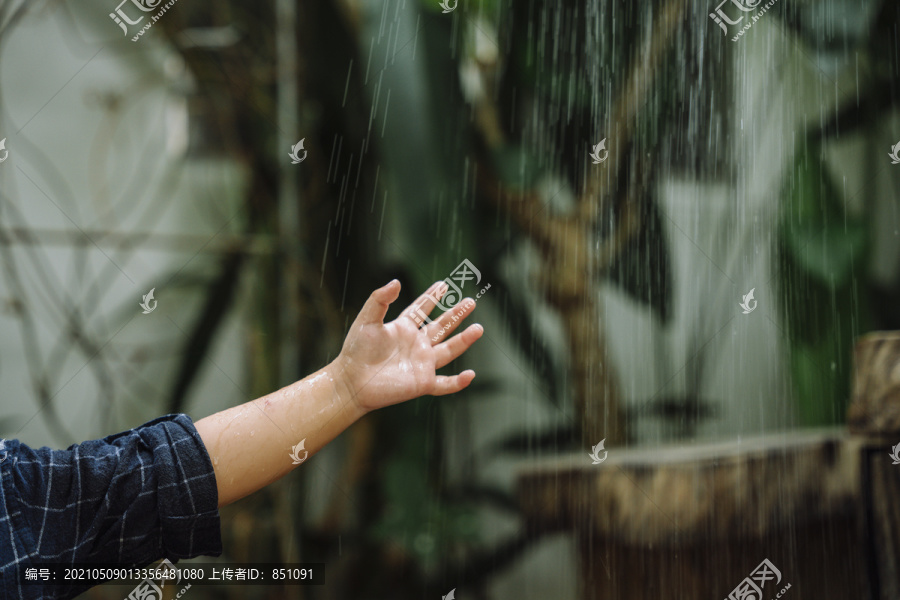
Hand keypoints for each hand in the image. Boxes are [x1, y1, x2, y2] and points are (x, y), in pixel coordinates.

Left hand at [331, 280, 482, 412]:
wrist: (351, 381)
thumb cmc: (356, 351)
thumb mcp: (367, 320)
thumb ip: (379, 299)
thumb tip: (396, 282)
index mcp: (403, 328)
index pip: (422, 309)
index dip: (432, 297)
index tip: (443, 285)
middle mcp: (416, 344)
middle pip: (441, 327)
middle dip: (456, 315)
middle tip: (470, 302)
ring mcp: (421, 364)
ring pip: (449, 350)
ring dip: (464, 340)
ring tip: (478, 328)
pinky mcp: (422, 383)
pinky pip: (444, 384)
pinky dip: (458, 382)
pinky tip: (470, 375)